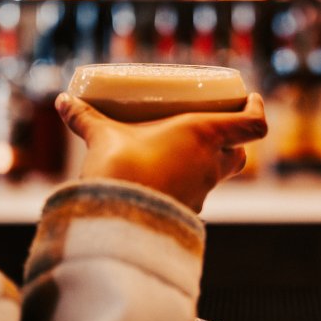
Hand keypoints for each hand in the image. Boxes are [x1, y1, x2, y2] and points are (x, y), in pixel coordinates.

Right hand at [56, 92, 267, 211]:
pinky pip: (194, 195)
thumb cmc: (120, 167)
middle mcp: (211, 163)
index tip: (250, 100)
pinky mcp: (186, 212)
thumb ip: (85, 118)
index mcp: (205, 134)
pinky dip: (186, 186)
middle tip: (215, 129)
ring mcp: (201, 191)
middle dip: (232, 142)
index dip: (257, 110)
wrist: (118, 220)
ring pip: (218, 176)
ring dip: (208, 164)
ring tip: (185, 153)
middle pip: (240, 154)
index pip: (254, 124)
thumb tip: (63, 101)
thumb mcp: (102, 137)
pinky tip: (166, 182)